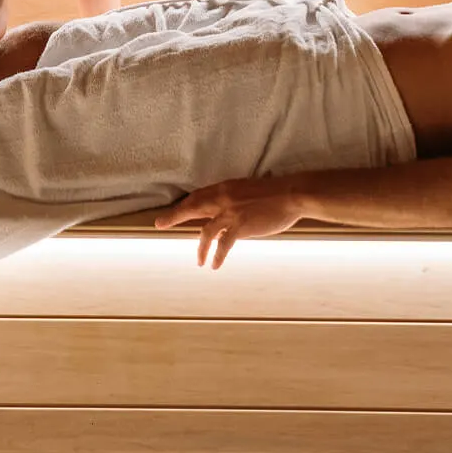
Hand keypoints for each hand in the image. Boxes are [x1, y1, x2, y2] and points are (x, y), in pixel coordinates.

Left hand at [155, 176, 303, 268]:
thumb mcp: (249, 191)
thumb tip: (229, 212)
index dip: (185, 204)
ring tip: (199, 262)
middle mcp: (223, 198)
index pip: (199, 196)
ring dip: (200, 249)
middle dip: (174, 216)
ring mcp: (231, 212)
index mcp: (226, 187)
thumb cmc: (275, 194)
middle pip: (192, 207)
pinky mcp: (240, 226)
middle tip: (159, 223)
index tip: (174, 210)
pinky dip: (217, 256)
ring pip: (205, 231)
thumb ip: (236, 200)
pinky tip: (215, 265)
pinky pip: (223, 244)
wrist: (291, 195)